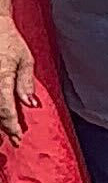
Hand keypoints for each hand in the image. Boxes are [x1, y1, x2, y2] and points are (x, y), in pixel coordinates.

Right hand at [0, 18, 36, 143]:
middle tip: (12, 140)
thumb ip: (25, 83)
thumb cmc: (9, 42)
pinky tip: (1, 117)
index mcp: (1, 78)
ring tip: (4, 134)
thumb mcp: (24, 59)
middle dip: (2, 128)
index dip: (11, 125)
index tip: (18, 137)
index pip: (5, 109)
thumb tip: (30, 104)